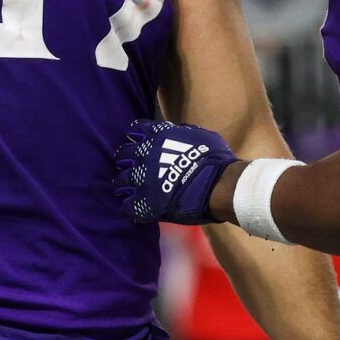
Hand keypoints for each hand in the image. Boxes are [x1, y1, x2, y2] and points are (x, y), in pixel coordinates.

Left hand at [113, 119, 236, 224]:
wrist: (219, 184)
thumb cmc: (215, 158)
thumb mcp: (200, 135)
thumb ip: (182, 133)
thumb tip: (177, 131)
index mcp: (157, 135)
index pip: (135, 130)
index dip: (136, 138)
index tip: (138, 143)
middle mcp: (144, 154)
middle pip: (122, 155)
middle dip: (125, 161)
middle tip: (131, 168)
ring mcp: (141, 179)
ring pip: (121, 181)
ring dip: (124, 185)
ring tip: (128, 191)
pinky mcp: (144, 202)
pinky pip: (128, 206)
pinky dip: (131, 207)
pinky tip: (137, 209)